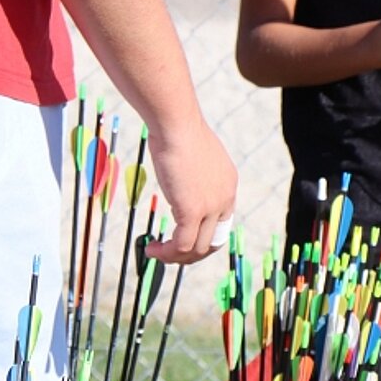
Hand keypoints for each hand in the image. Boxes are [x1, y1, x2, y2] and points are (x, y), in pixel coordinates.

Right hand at [144, 113, 237, 263]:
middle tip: (170, 253)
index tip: (183, 237)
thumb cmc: (178, 131)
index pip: (222, 223)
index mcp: (228, 186)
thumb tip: (181, 185)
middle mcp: (225, 199)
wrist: (176, 124)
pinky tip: (152, 248)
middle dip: (192, 253)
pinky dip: (166, 252)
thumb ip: (194, 175)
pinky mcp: (192, 211)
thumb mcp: (193, 156)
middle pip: (213, 241)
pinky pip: (181, 244)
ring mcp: (211, 207)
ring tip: (156, 252)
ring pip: (197, 248)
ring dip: (176, 256)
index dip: (203, 236)